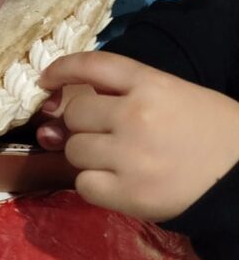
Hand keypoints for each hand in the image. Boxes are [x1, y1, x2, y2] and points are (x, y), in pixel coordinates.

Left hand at [37, 52, 238, 221]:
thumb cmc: (213, 134)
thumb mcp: (177, 96)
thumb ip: (124, 96)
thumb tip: (58, 116)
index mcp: (153, 84)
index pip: (94, 65)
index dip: (63, 69)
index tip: (47, 79)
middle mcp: (135, 115)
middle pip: (75, 114)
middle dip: (82, 125)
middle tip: (105, 137)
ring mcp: (130, 156)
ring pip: (74, 150)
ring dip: (87, 156)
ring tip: (116, 162)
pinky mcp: (128, 194)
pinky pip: (83, 185)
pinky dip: (94, 184)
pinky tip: (117, 183)